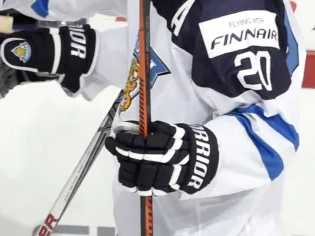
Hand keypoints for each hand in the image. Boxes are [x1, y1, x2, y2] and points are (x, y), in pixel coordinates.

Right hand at [0, 23, 95, 99]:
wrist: (75, 58)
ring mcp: (21, 63)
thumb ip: (21, 54)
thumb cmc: (57, 54)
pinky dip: (4, 87)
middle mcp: (16, 51)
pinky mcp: (27, 74)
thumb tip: (2, 55)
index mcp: (17, 42)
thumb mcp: (40, 53)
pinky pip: (11, 79)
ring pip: (2, 72)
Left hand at [103, 121, 218, 195]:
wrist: (201, 159)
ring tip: (120, 161)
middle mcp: (167, 160)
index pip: (142, 142)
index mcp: (167, 144)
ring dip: (127, 168)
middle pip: (139, 158)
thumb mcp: (169, 130)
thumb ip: (150, 129)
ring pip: (142, 176)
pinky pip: (147, 188)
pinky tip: (125, 176)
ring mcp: (167, 176)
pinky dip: (134, 183)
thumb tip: (127, 127)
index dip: (126, 139)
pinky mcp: (167, 187)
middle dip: (122, 151)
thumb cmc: (181, 140)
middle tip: (112, 145)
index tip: (116, 134)